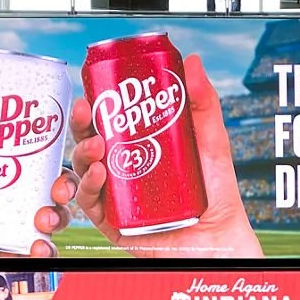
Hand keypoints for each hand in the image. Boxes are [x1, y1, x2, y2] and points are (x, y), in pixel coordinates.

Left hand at [0, 127, 70, 257]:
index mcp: (3, 177)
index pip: (38, 166)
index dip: (55, 161)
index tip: (58, 160)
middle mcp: (14, 202)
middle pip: (53, 193)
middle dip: (64, 190)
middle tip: (57, 192)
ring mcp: (13, 228)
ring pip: (51, 222)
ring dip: (57, 220)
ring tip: (44, 221)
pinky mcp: (8, 252)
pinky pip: (34, 253)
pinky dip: (43, 252)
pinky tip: (37, 248)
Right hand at [52, 53, 262, 257]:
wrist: (219, 238)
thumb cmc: (215, 193)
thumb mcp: (210, 141)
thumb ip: (202, 103)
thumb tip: (191, 61)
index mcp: (137, 147)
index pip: (107, 121)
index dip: (93, 105)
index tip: (91, 91)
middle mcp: (122, 169)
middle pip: (88, 141)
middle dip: (80, 124)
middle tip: (85, 111)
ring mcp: (115, 195)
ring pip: (82, 170)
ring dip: (82, 154)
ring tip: (97, 147)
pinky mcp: (113, 222)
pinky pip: (90, 203)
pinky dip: (88, 187)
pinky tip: (99, 175)